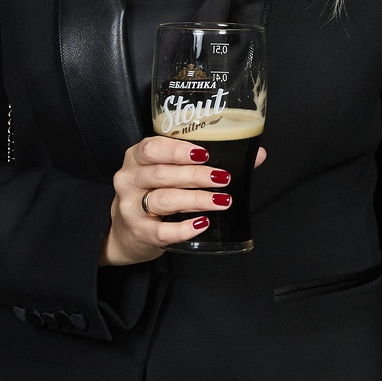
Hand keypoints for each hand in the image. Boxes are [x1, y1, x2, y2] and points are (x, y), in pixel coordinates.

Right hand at [102, 137, 266, 266]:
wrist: (125, 232)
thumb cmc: (154, 193)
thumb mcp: (169, 173)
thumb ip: (206, 162)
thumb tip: (255, 155)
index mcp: (136, 158)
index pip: (152, 148)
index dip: (178, 150)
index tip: (205, 153)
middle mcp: (129, 180)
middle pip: (162, 173)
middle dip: (196, 175)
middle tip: (223, 178)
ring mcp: (130, 207)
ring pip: (164, 200)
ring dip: (196, 199)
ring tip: (222, 200)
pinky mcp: (139, 232)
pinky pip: (162, 231)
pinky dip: (185, 228)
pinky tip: (203, 223)